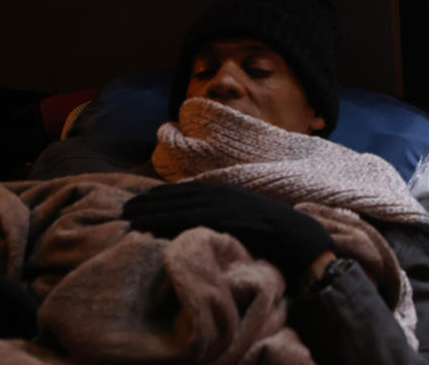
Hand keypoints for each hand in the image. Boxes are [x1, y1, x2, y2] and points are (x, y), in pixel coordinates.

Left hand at [121, 182, 333, 287]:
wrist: (304, 239)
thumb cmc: (280, 234)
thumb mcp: (250, 218)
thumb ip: (229, 215)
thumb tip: (209, 223)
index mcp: (230, 191)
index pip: (188, 189)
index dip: (162, 195)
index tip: (140, 201)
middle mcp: (226, 194)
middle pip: (179, 195)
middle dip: (150, 202)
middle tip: (123, 210)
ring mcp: (229, 206)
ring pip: (182, 207)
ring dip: (153, 212)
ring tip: (128, 220)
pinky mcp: (231, 221)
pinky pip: (195, 221)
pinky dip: (171, 224)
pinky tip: (152, 230)